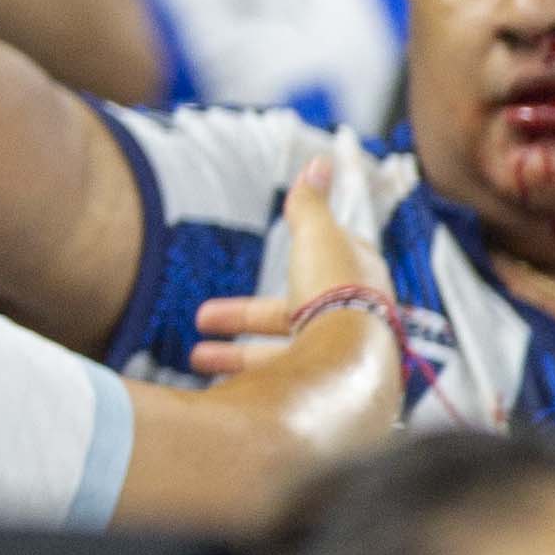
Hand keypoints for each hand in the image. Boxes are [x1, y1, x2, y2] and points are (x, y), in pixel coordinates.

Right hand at [181, 150, 412, 457]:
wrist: (349, 362)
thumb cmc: (335, 294)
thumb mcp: (317, 234)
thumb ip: (310, 203)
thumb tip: (319, 161)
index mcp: (357, 280)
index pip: (328, 264)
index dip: (298, 259)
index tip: (274, 259)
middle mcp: (350, 322)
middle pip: (290, 315)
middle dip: (242, 317)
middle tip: (202, 319)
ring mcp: (335, 360)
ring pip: (279, 356)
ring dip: (235, 355)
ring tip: (197, 358)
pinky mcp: (322, 393)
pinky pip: (279, 386)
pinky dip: (245, 383)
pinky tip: (216, 386)